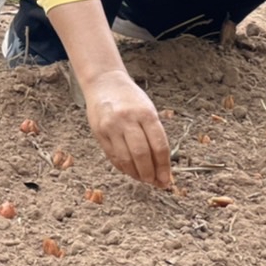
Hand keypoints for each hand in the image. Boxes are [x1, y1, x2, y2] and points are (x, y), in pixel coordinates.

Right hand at [71, 67, 172, 187]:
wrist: (104, 83)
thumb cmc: (130, 98)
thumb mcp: (148, 110)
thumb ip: (154, 135)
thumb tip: (161, 165)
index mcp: (145, 113)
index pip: (159, 146)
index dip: (164, 167)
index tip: (167, 179)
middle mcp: (127, 120)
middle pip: (142, 155)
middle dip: (150, 174)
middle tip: (155, 182)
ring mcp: (111, 127)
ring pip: (126, 159)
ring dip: (136, 174)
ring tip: (143, 179)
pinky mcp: (99, 133)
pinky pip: (113, 156)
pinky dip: (123, 168)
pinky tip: (130, 171)